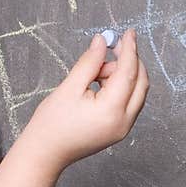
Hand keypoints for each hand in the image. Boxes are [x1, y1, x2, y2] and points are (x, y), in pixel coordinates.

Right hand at [25, 28, 148, 171]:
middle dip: (130, 62)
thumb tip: (102, 42)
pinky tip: (100, 83)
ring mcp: (123, 129)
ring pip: (136, 92)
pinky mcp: (118, 131)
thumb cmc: (51, 124)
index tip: (128, 32)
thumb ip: (89, 63)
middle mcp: (123, 122)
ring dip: (123, 76)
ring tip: (94, 73)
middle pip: (140, 83)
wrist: (44, 154)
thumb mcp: (69, 87)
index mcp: (111, 111)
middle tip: (113, 47)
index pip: (129, 73)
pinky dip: (120, 88)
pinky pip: (129, 103)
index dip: (130, 50)